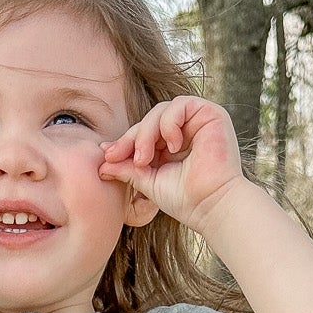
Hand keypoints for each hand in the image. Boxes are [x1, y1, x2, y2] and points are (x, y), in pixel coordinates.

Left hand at [99, 97, 245, 233]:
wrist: (211, 206)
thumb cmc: (185, 199)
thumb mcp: (148, 181)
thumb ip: (127, 169)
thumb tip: (101, 165)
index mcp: (173, 145)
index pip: (143, 133)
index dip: (124, 142)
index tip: (108, 156)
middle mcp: (186, 130)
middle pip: (150, 119)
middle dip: (132, 138)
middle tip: (121, 158)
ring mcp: (198, 121)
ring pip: (161, 111)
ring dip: (146, 133)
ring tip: (144, 159)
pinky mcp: (210, 114)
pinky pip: (180, 105)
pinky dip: (169, 124)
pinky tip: (171, 147)